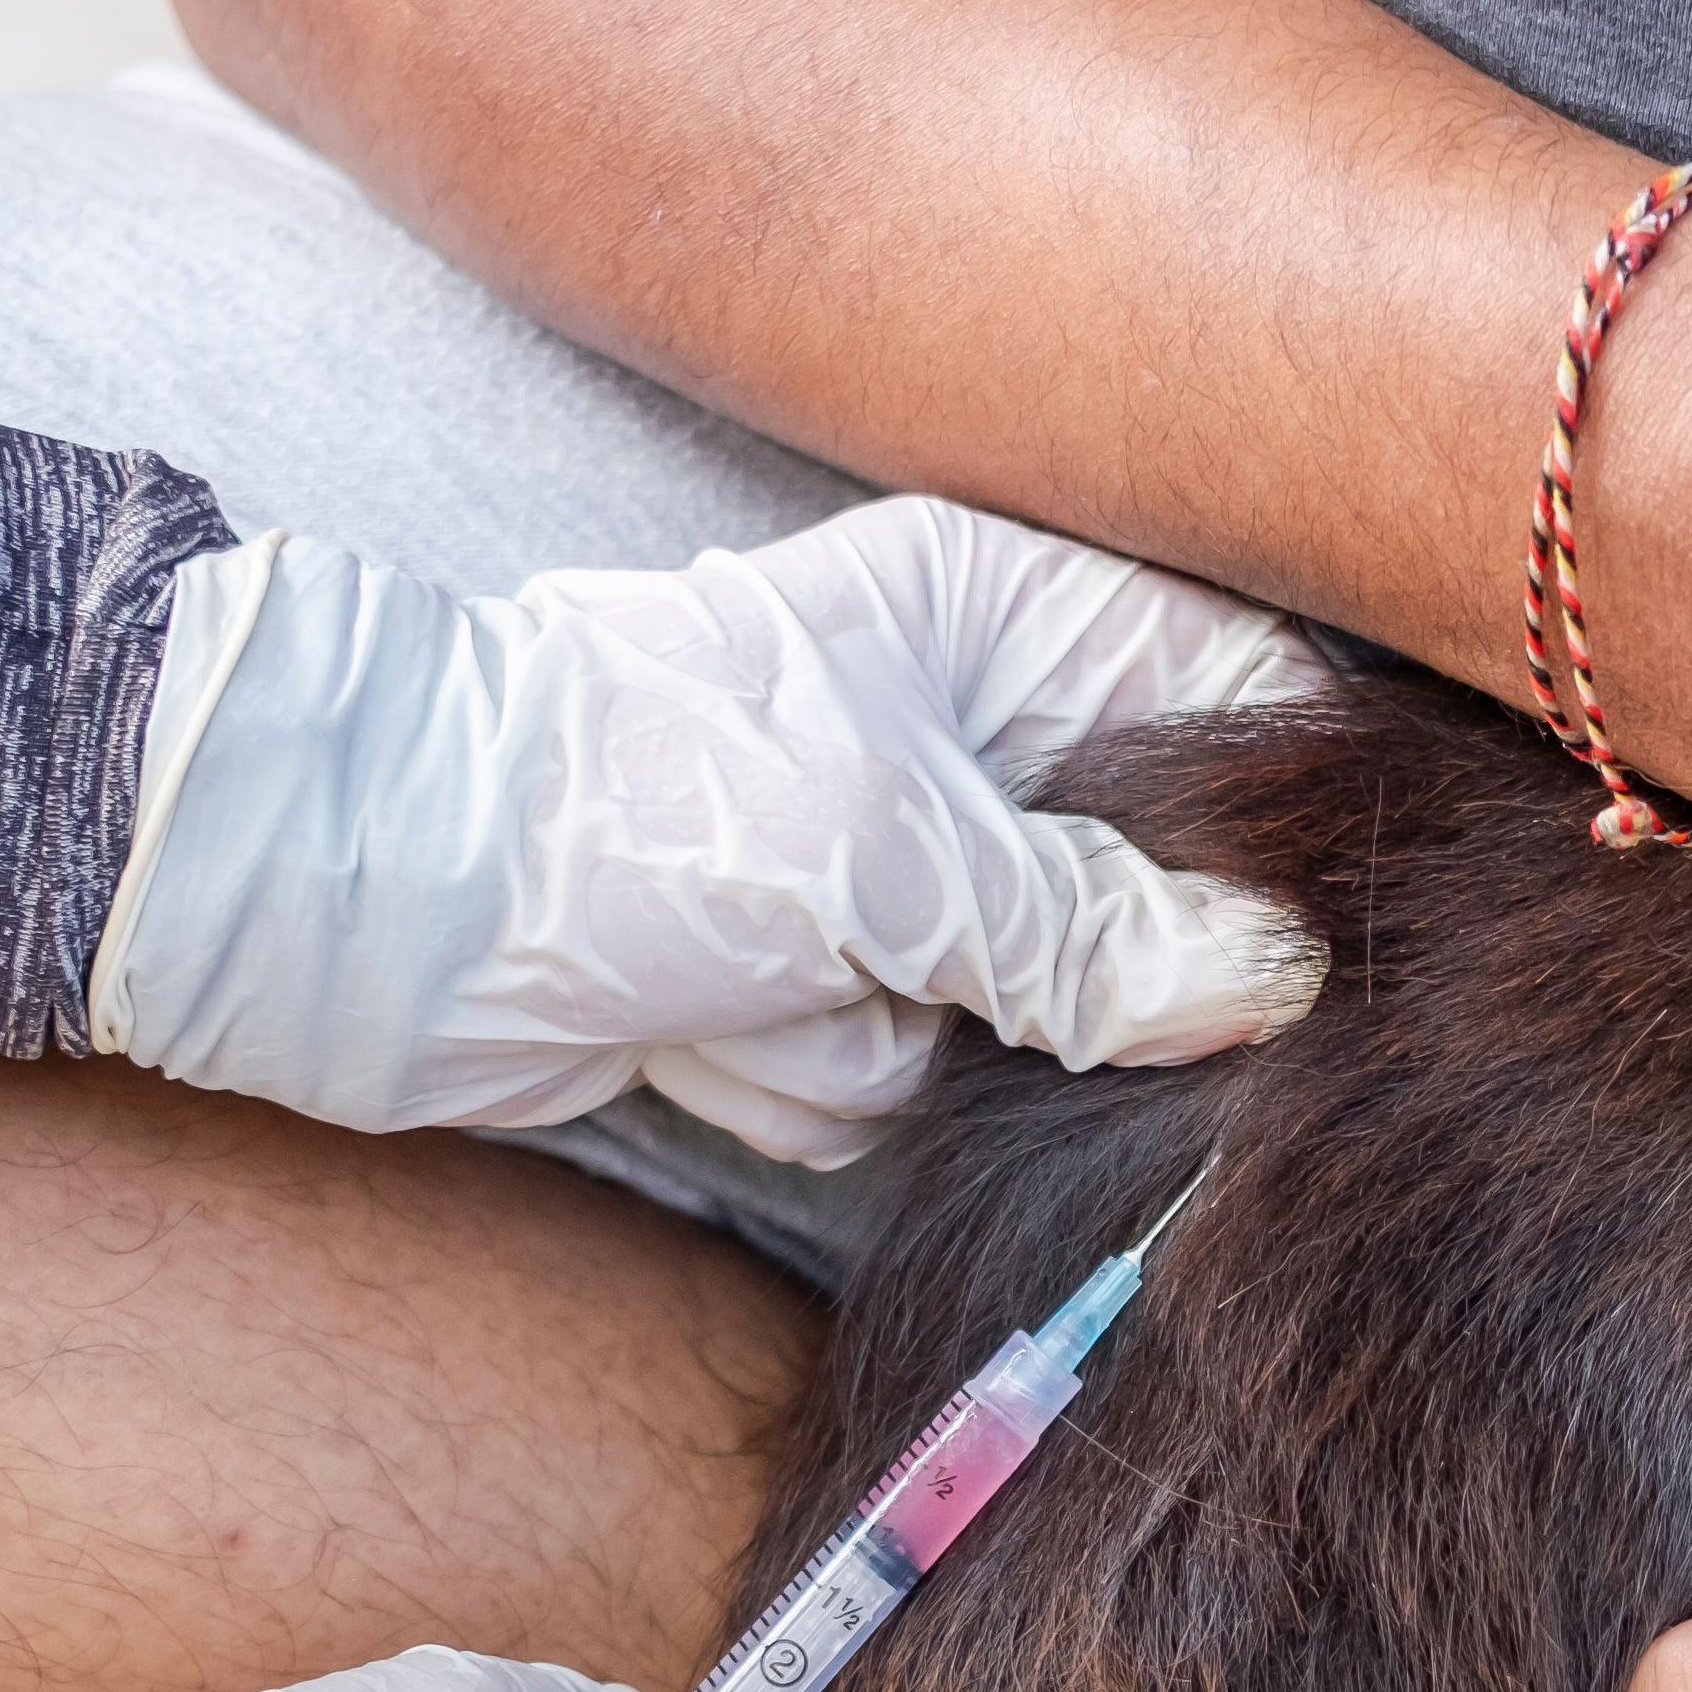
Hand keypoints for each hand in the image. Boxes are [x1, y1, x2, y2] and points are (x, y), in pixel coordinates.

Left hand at [90, 494, 1325, 1163]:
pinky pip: (907, 1081)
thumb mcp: (888, 856)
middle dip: (1062, 970)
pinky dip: (810, 1078)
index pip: (1239, 681)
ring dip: (896, 1034)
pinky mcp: (822, 989)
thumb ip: (1093, 933)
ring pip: (1030, 1017)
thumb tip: (1273, 986)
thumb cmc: (618, 808)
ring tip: (765, 977)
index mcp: (997, 611)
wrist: (368, 908)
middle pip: (1154, 890)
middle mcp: (966, 733)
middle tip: (952, 969)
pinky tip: (706, 1029)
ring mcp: (894, 873)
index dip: (1290, 813)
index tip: (1323, 925)